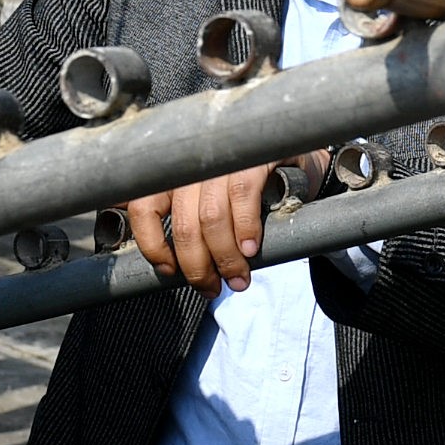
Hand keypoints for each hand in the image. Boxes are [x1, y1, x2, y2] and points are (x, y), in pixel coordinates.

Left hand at [123, 159, 312, 292]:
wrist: (300, 160)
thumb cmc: (252, 188)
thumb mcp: (213, 201)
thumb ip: (191, 222)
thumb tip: (172, 266)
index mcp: (176, 172)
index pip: (144, 207)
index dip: (152, 245)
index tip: (169, 270)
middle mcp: (194, 162)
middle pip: (184, 223)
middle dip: (197, 266)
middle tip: (211, 288)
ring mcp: (224, 156)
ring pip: (211, 216)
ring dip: (225, 257)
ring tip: (238, 278)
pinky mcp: (254, 156)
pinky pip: (243, 195)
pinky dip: (245, 228)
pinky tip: (251, 248)